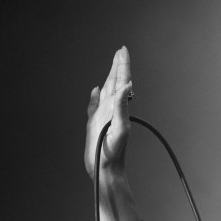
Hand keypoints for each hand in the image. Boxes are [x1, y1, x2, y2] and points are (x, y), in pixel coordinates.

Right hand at [85, 46, 132, 179]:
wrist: (106, 169)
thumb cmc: (113, 152)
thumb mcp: (120, 128)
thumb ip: (122, 106)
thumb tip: (127, 85)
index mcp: (118, 107)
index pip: (122, 81)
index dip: (123, 65)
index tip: (123, 50)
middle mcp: (112, 109)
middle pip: (115, 82)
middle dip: (118, 66)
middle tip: (121, 51)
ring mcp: (103, 116)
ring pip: (105, 91)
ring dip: (109, 77)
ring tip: (112, 65)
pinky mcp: (94, 124)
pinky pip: (93, 106)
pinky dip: (94, 97)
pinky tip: (95, 91)